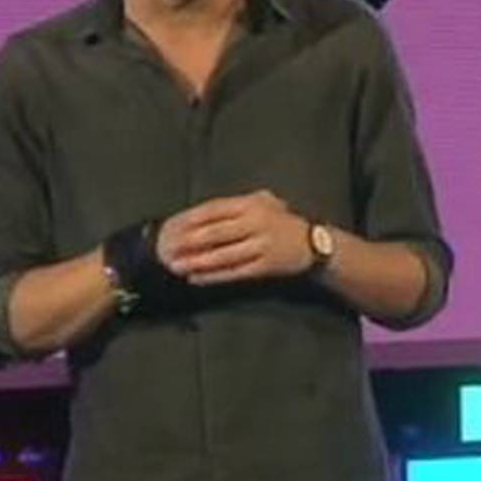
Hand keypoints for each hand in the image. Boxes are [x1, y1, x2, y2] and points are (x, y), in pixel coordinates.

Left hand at [156, 189, 312, 285]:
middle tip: (166, 249)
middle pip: (215, 233)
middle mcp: (256, 223)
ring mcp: (261, 246)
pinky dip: (213, 276)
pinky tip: (196, 278)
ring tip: (176, 267)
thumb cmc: (282, 222)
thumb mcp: (265, 202)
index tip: (170, 226)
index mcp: (252, 204)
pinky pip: (234, 272)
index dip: (190, 219)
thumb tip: (199, 213)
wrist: (314, 244)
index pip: (214, 210)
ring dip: (197, 262)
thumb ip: (236, 204)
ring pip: (222, 255)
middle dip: (188, 242)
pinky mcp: (265, 267)